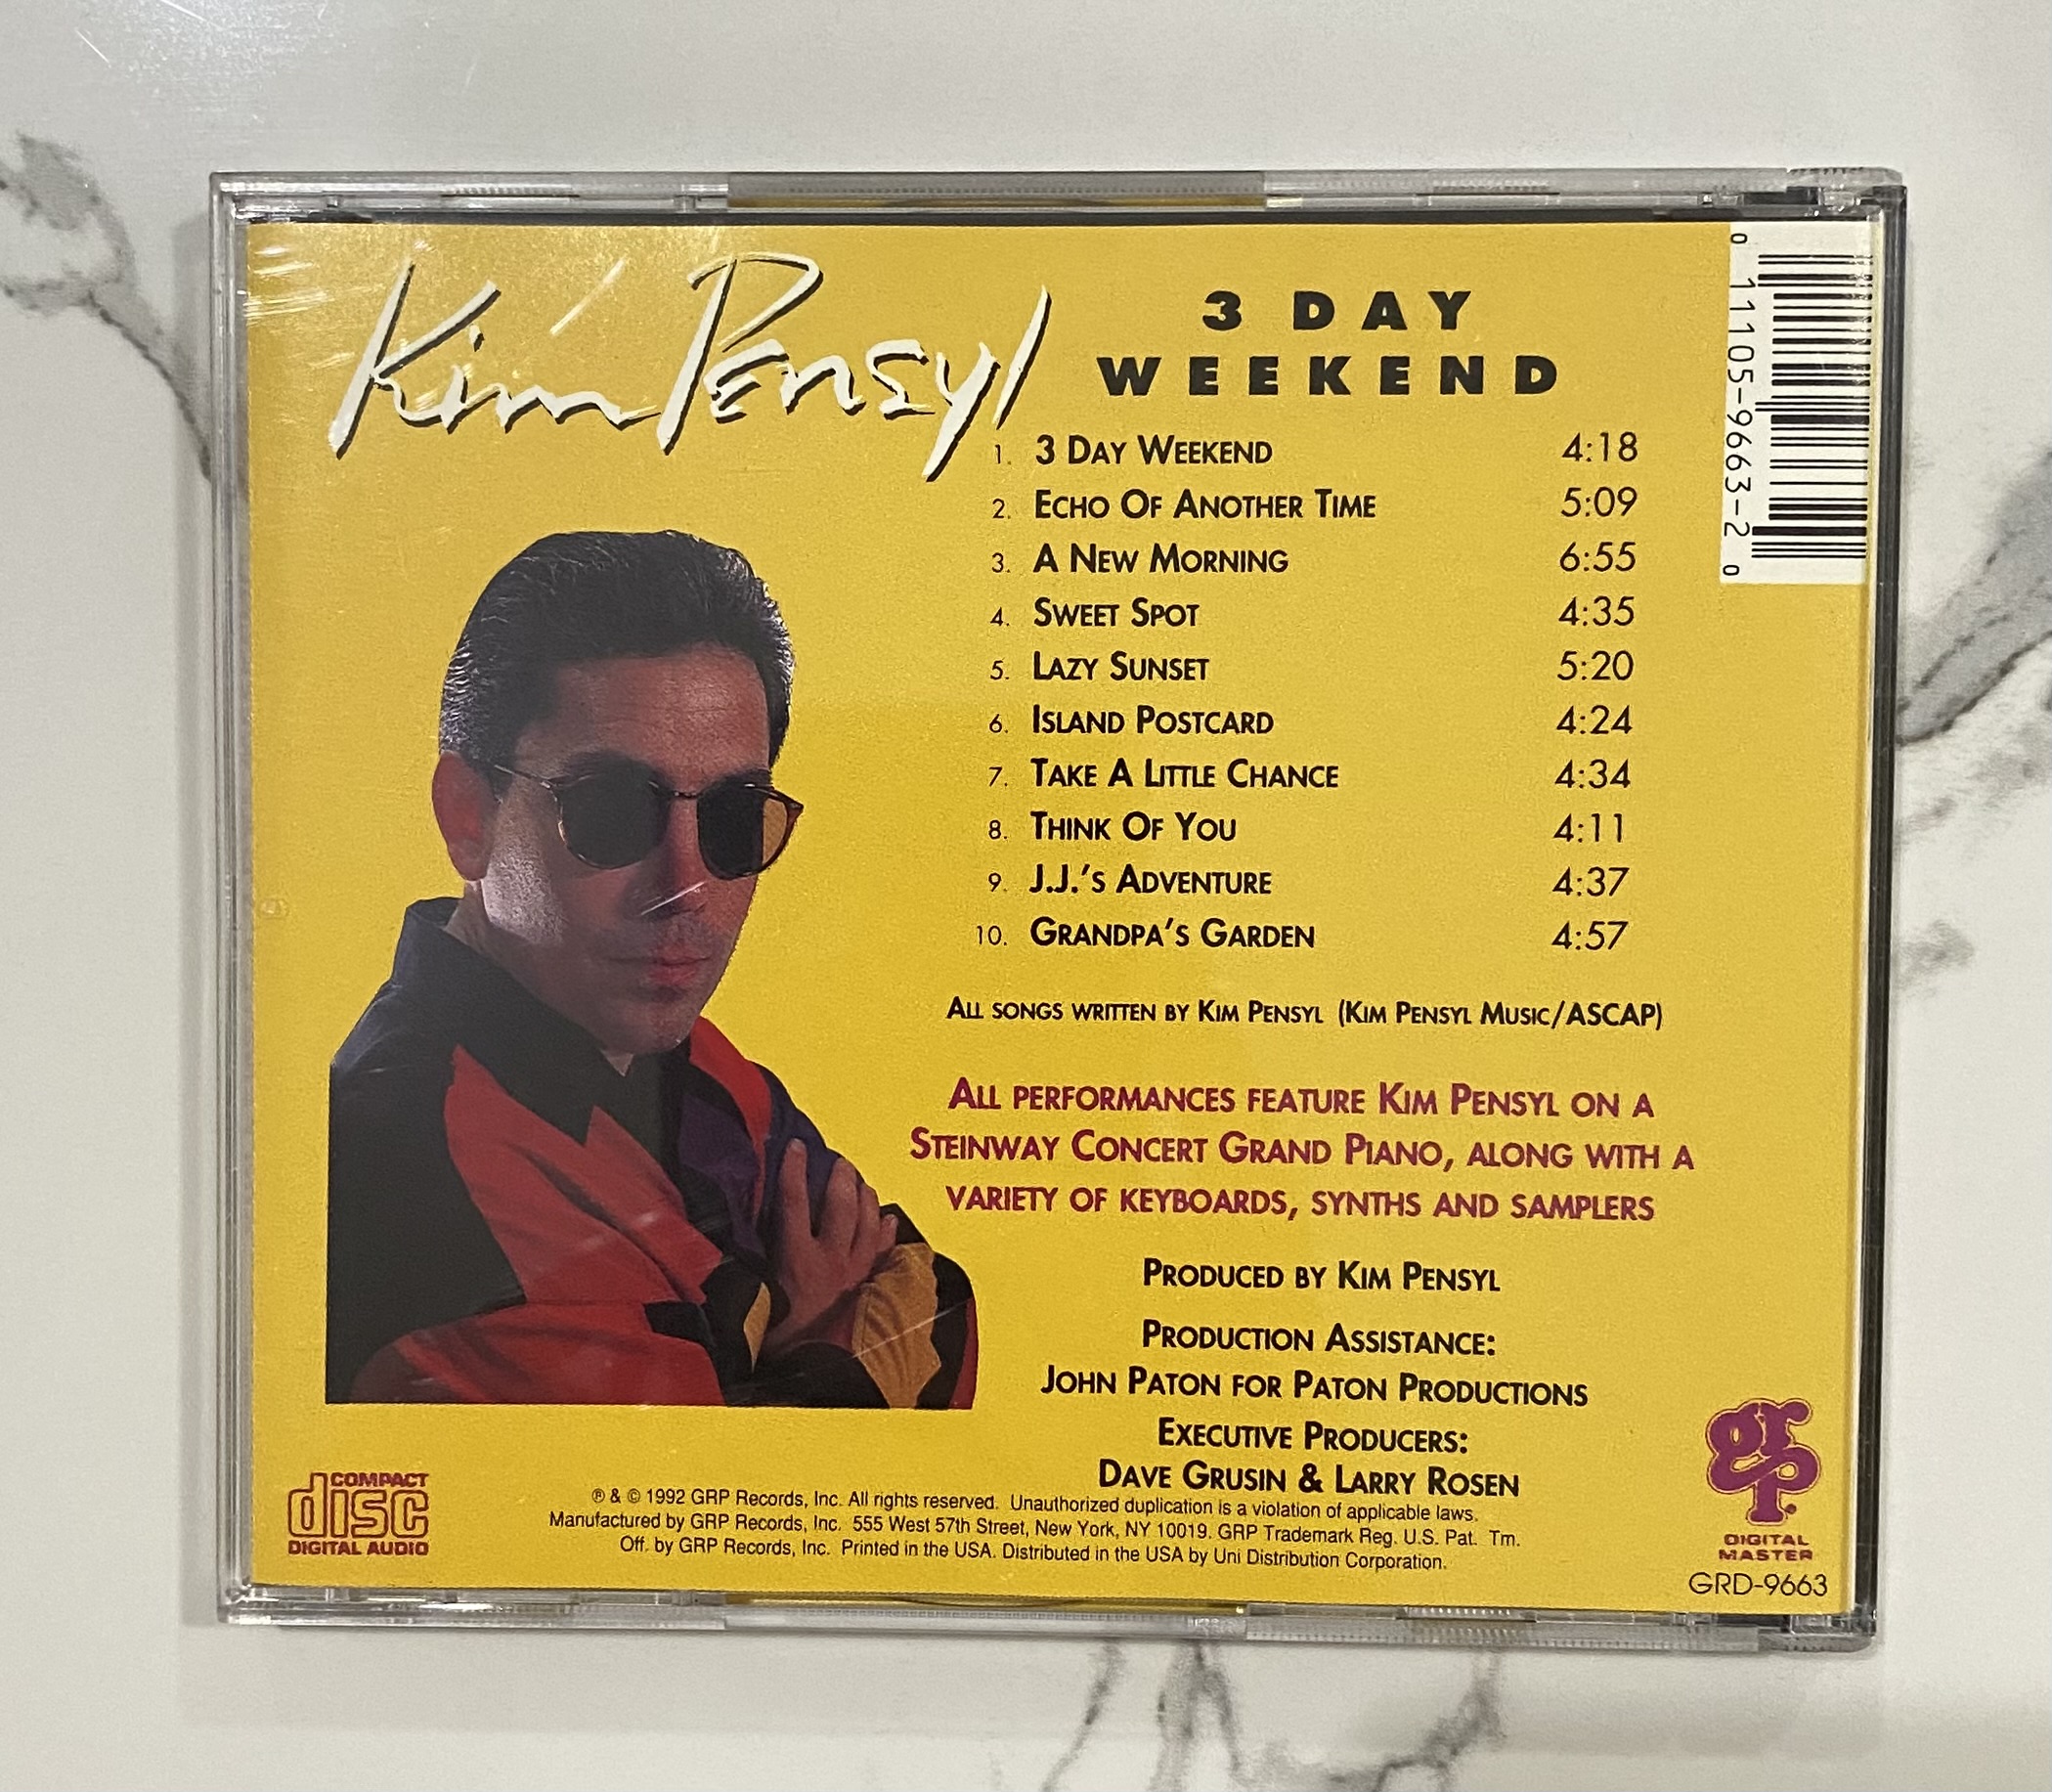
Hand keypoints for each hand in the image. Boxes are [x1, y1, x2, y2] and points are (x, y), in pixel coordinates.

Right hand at [762, 1139, 897, 1356]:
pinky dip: (888, 1234)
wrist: (817, 1371)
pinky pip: (884, 1254)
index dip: (793, 1171)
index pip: (794, 1203)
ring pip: (868, 1224)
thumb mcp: (757, 1303)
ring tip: (861, 1181)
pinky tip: (889, 1219)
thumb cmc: (779, 1342)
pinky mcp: (868, 1287)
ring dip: (866, 1198)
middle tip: (839, 1161)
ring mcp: (854, 1273)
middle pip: (841, 1207)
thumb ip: (753, 1271)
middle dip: (841, 1178)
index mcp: (797, 1260)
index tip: (796, 1146)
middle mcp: (830, 1260)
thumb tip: (733, 1251)